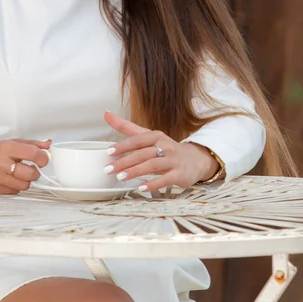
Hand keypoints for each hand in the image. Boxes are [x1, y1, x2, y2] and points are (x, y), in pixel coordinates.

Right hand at [0, 138, 50, 194]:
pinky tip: (10, 180)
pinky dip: (16, 187)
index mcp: (6, 148)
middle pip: (30, 173)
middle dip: (35, 172)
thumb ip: (32, 144)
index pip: (33, 154)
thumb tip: (48, 144)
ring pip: (24, 186)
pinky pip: (14, 192)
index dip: (43, 158)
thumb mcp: (12, 143)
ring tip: (20, 174)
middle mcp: (0, 163)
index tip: (43, 160)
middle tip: (31, 169)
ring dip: (26, 181)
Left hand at [103, 111, 218, 191]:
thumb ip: (127, 127)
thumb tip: (106, 114)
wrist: (195, 159)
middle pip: (143, 153)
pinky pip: (165, 179)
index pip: (138, 139)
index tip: (109, 152)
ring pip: (153, 165)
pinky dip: (153, 184)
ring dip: (136, 171)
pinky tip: (141, 187)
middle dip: (125, 161)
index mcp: (156, 136)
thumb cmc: (166, 148)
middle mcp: (165, 146)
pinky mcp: (179, 174)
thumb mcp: (148, 136)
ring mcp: (173, 160)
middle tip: (109, 169)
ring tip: (121, 177)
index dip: (123, 145)